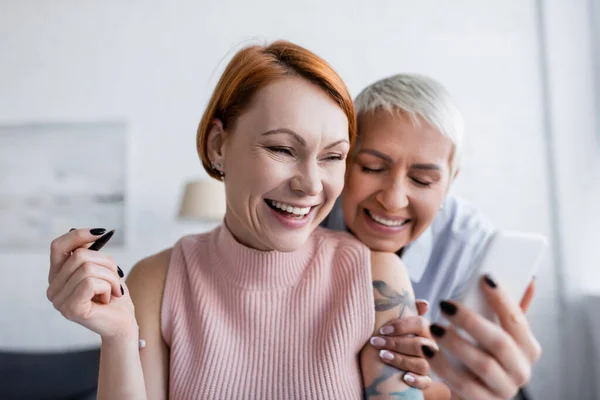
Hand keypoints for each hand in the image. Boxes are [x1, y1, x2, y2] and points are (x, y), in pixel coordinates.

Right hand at [47, 228, 136, 339]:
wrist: (123, 323)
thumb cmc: (113, 296)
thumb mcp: (103, 269)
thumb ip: (92, 254)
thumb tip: (93, 233)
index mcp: (57, 276)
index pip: (58, 246)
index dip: (78, 235)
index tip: (102, 232)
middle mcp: (53, 288)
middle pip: (80, 256)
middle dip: (107, 263)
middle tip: (116, 278)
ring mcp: (59, 301)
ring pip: (88, 268)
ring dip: (110, 277)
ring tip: (113, 291)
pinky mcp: (70, 309)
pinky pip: (90, 282)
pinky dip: (107, 287)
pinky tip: (108, 299)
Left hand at [370, 299, 436, 389]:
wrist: (392, 366)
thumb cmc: (397, 339)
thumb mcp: (399, 325)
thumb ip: (407, 311)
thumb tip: (424, 304)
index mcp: (426, 330)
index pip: (420, 324)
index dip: (401, 326)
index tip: (382, 330)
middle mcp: (431, 347)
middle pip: (418, 344)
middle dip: (395, 343)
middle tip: (375, 342)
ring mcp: (431, 365)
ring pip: (422, 364)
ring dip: (401, 360)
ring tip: (383, 356)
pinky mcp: (427, 381)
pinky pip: (426, 382)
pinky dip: (417, 380)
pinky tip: (405, 377)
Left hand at [424, 276, 541, 399]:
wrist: (476, 394)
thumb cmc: (485, 354)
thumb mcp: (499, 333)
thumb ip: (509, 310)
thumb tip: (528, 278)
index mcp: (528, 349)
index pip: (518, 320)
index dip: (502, 299)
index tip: (484, 278)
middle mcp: (521, 371)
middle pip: (499, 343)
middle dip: (471, 321)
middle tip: (445, 304)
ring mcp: (503, 389)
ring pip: (482, 364)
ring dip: (455, 342)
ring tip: (434, 326)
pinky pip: (461, 384)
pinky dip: (442, 365)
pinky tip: (428, 349)